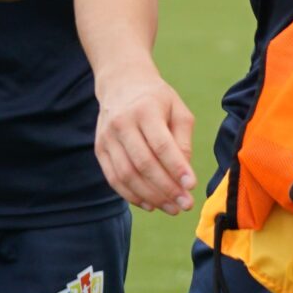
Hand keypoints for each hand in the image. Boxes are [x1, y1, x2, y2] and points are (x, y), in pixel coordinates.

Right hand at [95, 68, 195, 213]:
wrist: (121, 83)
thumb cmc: (157, 99)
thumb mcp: (178, 110)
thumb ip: (183, 140)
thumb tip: (184, 175)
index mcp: (145, 110)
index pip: (161, 145)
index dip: (176, 168)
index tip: (191, 186)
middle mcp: (122, 123)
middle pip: (143, 164)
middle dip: (166, 188)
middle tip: (185, 204)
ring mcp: (107, 137)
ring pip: (127, 175)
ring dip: (151, 196)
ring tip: (171, 208)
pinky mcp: (100, 150)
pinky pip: (114, 179)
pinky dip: (132, 196)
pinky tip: (151, 204)